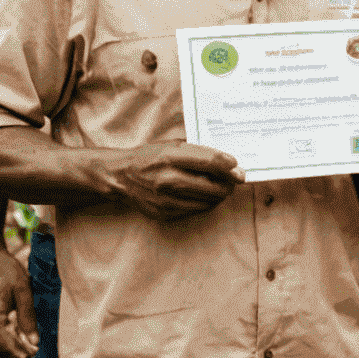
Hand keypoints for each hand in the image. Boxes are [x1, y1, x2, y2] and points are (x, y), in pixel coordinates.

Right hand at [106, 142, 241, 220]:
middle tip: (236, 179)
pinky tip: (206, 195)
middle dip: (229, 183)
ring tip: (223, 186)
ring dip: (220, 194)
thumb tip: (227, 159)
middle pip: (212, 185)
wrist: (122, 176)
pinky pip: (195, 210)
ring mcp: (165, 199)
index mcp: (169, 157)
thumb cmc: (150, 156)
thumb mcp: (171, 144)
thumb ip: (197, 150)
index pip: (209, 161)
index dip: (228, 164)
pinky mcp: (164, 213)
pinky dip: (205, 202)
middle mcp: (166, 179)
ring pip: (207, 201)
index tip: (237, 165)